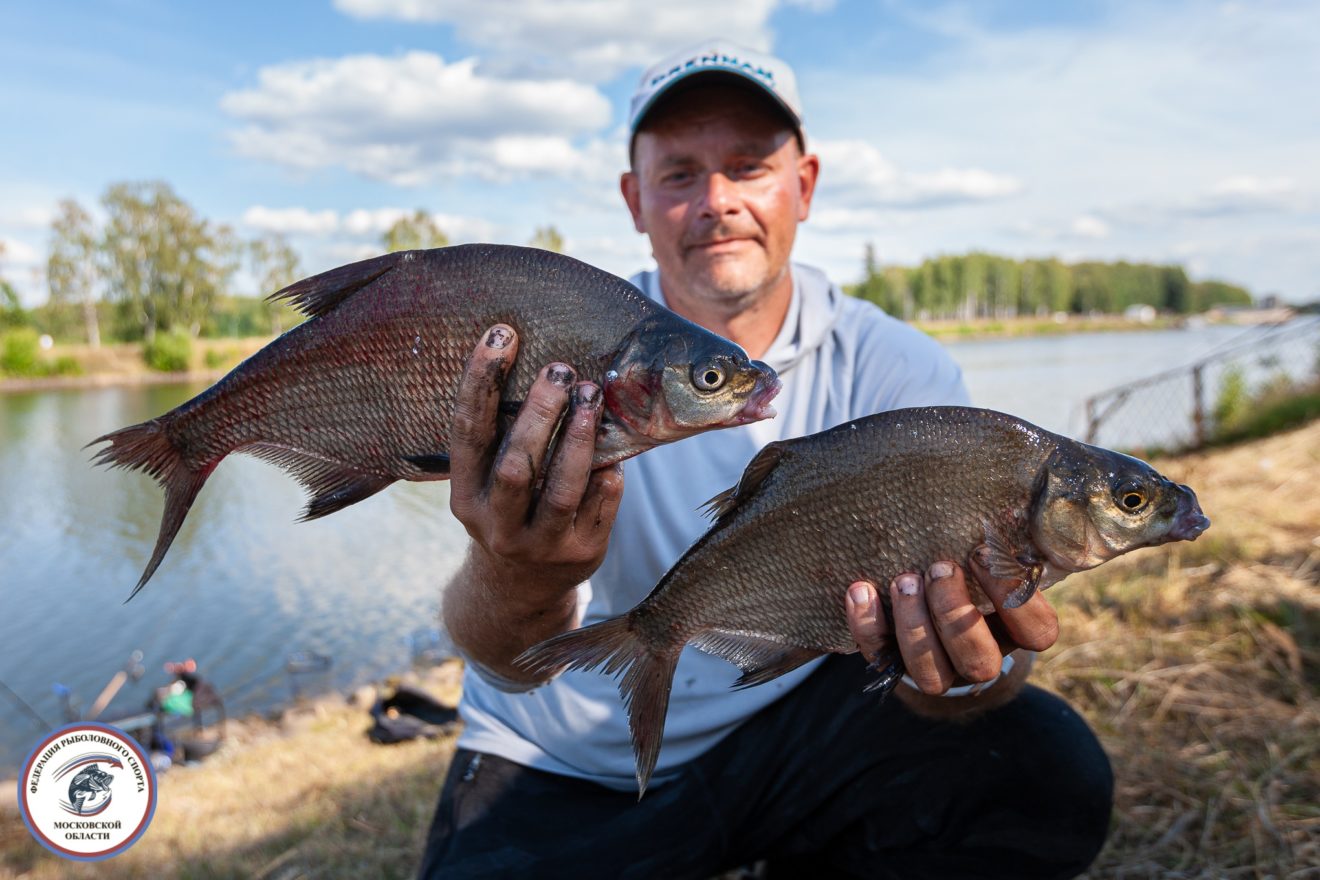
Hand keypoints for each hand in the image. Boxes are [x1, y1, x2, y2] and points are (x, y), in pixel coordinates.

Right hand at [448, 324, 624, 597]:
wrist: (520, 591)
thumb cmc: (509, 512)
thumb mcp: (488, 484)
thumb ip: (504, 438)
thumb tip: (543, 367)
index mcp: (466, 497)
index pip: (468, 433)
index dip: (481, 381)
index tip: (500, 335)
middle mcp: (497, 524)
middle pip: (517, 466)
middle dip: (539, 414)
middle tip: (559, 370)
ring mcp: (541, 545)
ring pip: (561, 490)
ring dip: (578, 439)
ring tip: (591, 397)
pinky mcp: (582, 554)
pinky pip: (601, 505)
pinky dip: (607, 472)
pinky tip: (615, 448)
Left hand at [845, 547, 1058, 694]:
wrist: (924, 604)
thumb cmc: (966, 570)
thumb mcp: (987, 560)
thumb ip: (996, 545)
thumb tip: (999, 506)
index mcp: (1013, 631)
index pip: (1037, 632)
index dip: (1013, 597)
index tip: (982, 553)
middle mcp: (980, 659)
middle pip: (978, 660)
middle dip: (955, 612)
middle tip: (939, 567)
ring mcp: (937, 670)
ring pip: (930, 673)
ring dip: (914, 625)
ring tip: (903, 579)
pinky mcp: (893, 665)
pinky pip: (878, 656)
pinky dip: (867, 624)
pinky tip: (861, 589)